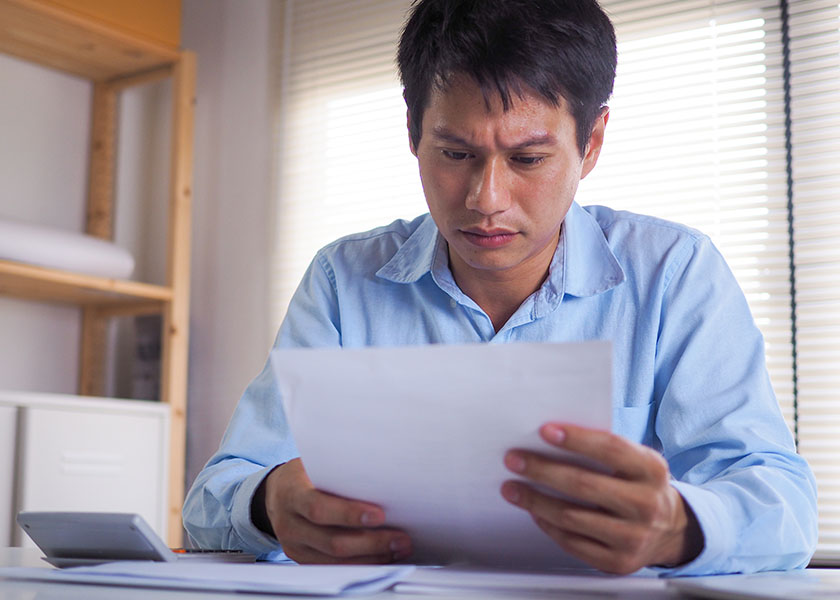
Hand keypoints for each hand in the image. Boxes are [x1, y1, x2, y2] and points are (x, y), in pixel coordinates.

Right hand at [255, 458, 411, 563]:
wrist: (276, 493)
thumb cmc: (304, 474)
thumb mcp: (314, 463)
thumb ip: (338, 469)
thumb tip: (381, 471)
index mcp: (291, 494)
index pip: (319, 508)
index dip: (349, 514)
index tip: (380, 514)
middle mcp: (289, 524)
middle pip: (332, 542)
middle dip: (371, 542)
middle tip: (400, 538)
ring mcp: (295, 545)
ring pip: (335, 560)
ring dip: (371, 557)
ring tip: (398, 548)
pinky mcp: (303, 558)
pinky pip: (333, 568)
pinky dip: (360, 563)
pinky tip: (381, 557)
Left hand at [501, 424, 702, 573]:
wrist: (670, 530)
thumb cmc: (641, 486)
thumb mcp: (636, 461)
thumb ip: (605, 450)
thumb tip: (551, 437)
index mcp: (652, 470)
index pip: (611, 449)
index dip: (576, 439)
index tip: (545, 431)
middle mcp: (646, 504)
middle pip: (584, 484)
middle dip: (542, 470)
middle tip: (514, 460)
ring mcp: (633, 536)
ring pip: (572, 517)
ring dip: (535, 500)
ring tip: (513, 488)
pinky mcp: (618, 561)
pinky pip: (573, 543)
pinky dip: (548, 525)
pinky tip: (535, 512)